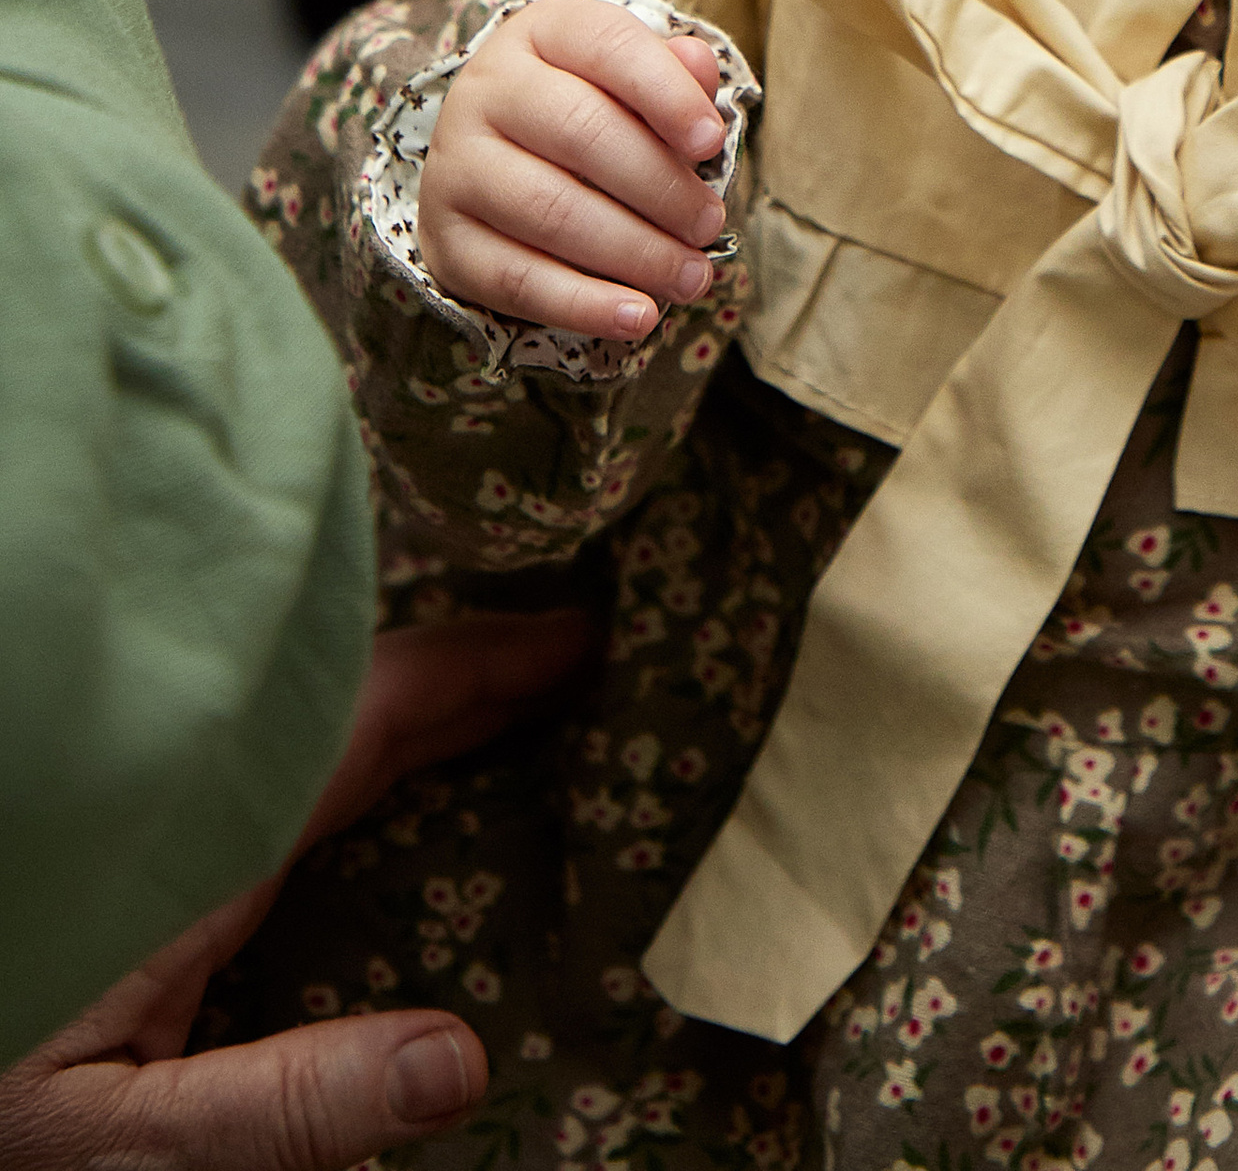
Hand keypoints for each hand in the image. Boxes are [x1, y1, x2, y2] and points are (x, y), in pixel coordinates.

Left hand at [0, 611, 588, 1167]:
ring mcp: (177, 842)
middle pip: (356, 706)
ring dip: (430, 707)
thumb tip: (467, 1061)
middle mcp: (194, 821)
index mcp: (196, 851)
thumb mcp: (124, 1149)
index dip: (482, 665)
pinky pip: (293, 789)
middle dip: (476, 668)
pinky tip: (420, 776)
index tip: (586, 634)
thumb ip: (285, 1108)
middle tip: (597, 650)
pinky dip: (377, 759)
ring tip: (534, 693)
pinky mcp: (160, 884)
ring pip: (323, 738)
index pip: (365, 716)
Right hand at [417, 0, 728, 342]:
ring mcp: (456, 165)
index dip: (665, 93)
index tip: (712, 141)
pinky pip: (516, 279)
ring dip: (634, 252)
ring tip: (690, 277)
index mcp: (539, 33)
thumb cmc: (587, 110)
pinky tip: (638, 317)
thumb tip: (702, 69)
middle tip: (709, 225)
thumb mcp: (628, 76)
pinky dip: (583, 304)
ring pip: (551, 210)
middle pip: (581, 133)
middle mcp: (486, 89)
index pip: (606, 45)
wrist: (494, 157)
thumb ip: (672, 72)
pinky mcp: (445, 240)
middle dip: (660, 187)